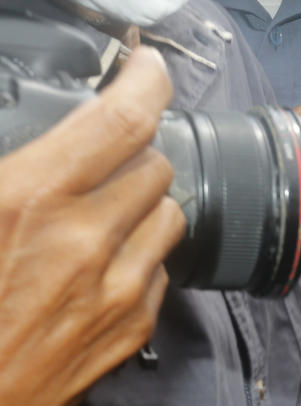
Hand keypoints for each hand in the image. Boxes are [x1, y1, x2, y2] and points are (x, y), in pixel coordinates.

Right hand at [0, 46, 183, 405]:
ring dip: (145, 204)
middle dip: (134, 154)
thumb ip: (16, 171)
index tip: (149, 69)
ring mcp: (117, 289)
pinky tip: (102, 263)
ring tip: (106, 212)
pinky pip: (161, 270)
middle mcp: (84, 240)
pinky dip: (140, 256)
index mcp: (29, 198)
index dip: (146, 82)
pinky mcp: (132, 328)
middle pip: (155, 166)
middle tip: (106, 158)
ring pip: (170, 216)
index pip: (121, 120)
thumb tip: (52, 145)